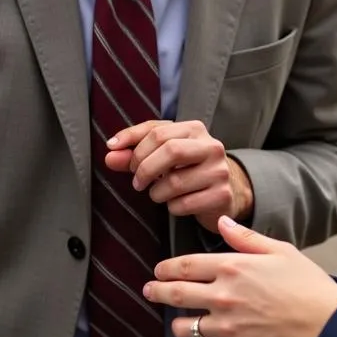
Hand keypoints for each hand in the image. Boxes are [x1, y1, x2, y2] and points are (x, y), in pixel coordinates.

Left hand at [105, 120, 253, 230]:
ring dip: (156, 192)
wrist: (226, 192)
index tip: (124, 163)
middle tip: (137, 182)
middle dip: (145, 169)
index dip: (135, 148)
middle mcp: (211, 146)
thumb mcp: (162, 154)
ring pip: (174, 182)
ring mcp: (219, 171)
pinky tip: (176, 204)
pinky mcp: (221, 195)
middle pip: (170, 150)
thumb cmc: (187, 169)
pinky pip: (183, 204)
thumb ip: (134, 151)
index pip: (158, 131)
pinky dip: (172, 207)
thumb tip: (110, 153)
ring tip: (158, 193)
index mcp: (194, 129)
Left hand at [144, 216, 336, 336]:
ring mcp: (227, 326)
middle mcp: (223, 296)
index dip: (166, 268)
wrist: (327, 325)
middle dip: (157, 292)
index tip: (159, 271)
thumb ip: (245, 237)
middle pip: (176, 295)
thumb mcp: (280, 250)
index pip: (185, 266)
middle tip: (149, 291)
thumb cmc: (307, 285)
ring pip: (185, 327)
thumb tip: (222, 223)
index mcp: (232, 267)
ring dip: (178, 322)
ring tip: (178, 321)